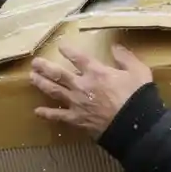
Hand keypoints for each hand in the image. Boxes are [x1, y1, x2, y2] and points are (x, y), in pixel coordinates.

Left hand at [31, 43, 152, 138]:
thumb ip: (125, 57)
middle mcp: (82, 85)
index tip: (60, 46)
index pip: (78, 58)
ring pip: (54, 91)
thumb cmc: (137, 97)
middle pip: (58, 73)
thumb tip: (115, 47)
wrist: (133, 125)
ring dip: (41, 83)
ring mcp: (77, 103)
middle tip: (35, 62)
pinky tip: (37, 111)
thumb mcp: (138, 71)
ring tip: (32, 77)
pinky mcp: (76, 119)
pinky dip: (47, 113)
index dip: (68, 51)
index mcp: (96, 72)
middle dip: (45, 67)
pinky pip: (58, 115)